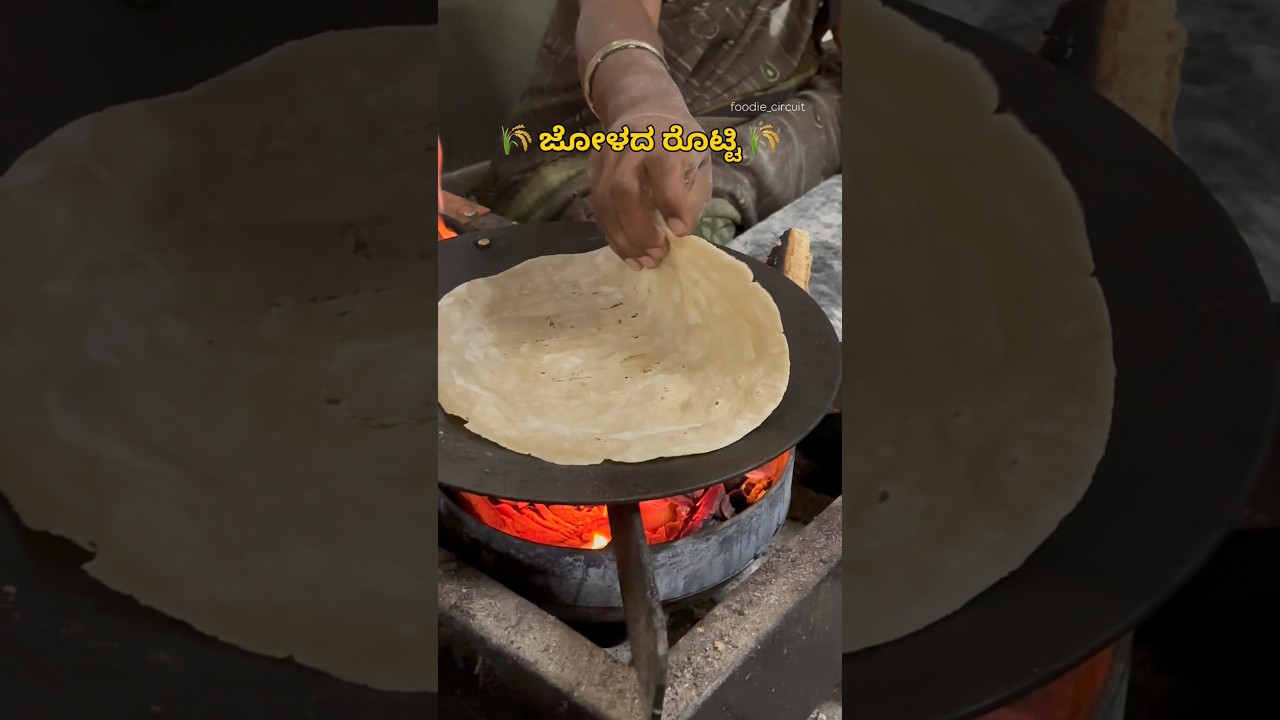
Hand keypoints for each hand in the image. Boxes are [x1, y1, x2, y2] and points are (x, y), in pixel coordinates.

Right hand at [589, 111, 710, 269]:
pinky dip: (611, 234)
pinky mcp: (593, 170)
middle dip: (639, 230)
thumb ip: (693, 194)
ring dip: (623, 239)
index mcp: (663, 139)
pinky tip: (628, 252)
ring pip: (604, 202)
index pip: (663, 170)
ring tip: (642, 262)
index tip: (680, 233)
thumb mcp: (700, 160)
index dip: (671, 204)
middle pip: (624, 190)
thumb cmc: (680, 142)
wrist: (645, 109)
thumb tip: (679, 231)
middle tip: (657, 256)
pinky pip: (597, 208)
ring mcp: (606, 158)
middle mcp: (630, 146)